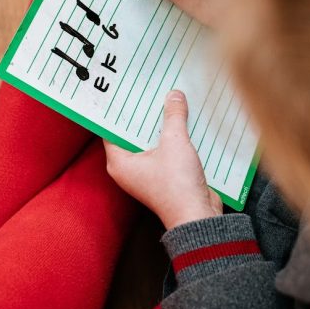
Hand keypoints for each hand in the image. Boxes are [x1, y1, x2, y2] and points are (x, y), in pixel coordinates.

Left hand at [104, 90, 222, 229]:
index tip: (125, 92)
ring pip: (152, 142)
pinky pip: (166, 151)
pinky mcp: (165, 176)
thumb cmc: (176, 186)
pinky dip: (174, 139)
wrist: (197, 217)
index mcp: (120, 162)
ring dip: (162, 126)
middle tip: (151, 91)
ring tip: (170, 101)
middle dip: (145, 115)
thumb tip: (174, 96)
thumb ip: (173, 116)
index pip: (112, 129)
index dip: (119, 110)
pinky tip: (185, 122)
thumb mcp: (174, 142)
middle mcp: (130, 169)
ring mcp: (148, 174)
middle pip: (134, 134)